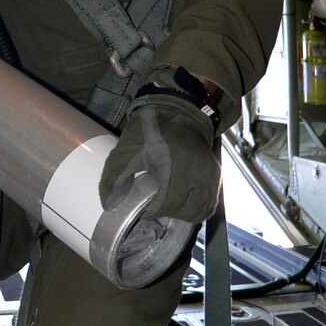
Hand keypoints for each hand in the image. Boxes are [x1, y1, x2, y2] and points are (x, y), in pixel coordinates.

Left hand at [98, 91, 220, 221]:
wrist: (174, 112)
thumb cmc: (146, 134)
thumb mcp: (122, 153)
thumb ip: (112, 180)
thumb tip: (109, 205)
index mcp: (170, 168)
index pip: (166, 204)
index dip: (154, 211)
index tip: (145, 209)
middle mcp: (194, 173)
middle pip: (184, 210)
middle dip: (169, 213)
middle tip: (157, 208)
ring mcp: (208, 175)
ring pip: (200, 210)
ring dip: (184, 214)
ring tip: (171, 208)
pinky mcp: (215, 174)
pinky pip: (210, 202)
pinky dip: (199, 209)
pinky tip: (185, 205)